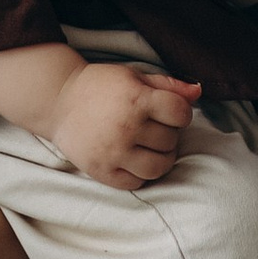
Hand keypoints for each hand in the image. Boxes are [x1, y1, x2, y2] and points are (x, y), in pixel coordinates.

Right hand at [49, 60, 199, 191]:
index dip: (181, 114)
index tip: (170, 113)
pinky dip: (141, 173)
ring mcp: (113, 152)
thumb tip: (199, 91)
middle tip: (152, 127)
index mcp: (136, 99)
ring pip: (159, 167)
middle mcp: (126, 127)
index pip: (181, 114)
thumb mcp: (134, 76)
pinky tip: (133, 159)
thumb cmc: (100, 86)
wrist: (58, 101)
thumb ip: (169, 85)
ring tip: (150, 148)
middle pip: (170, 141)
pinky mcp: (101, 171)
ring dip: (161, 158)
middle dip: (167, 134)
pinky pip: (136, 182)